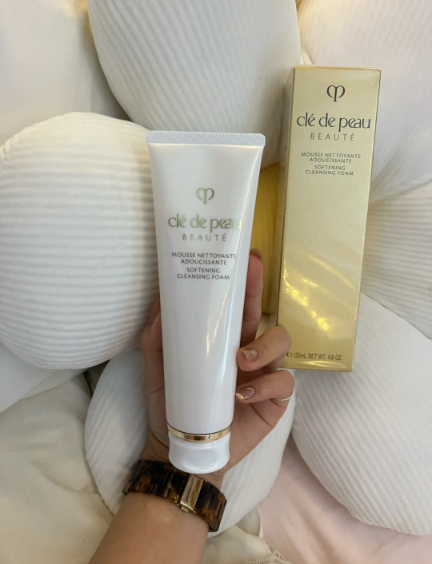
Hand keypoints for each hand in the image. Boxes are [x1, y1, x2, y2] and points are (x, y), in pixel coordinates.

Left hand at [141, 249, 294, 487]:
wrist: (184, 449)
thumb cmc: (174, 404)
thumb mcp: (159, 367)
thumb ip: (157, 336)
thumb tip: (162, 302)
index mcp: (224, 339)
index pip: (236, 304)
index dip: (242, 280)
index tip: (243, 255)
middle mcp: (248, 350)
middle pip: (261, 313)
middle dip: (258, 290)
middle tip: (254, 269)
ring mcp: (264, 374)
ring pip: (282, 344)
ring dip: (264, 346)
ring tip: (241, 360)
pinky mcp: (274, 401)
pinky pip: (283, 384)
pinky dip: (266, 386)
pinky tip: (242, 395)